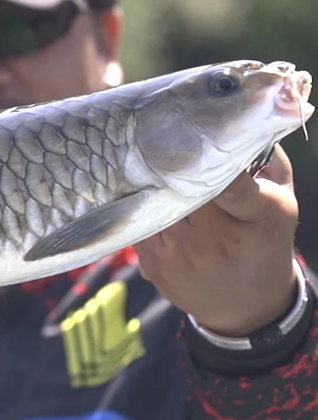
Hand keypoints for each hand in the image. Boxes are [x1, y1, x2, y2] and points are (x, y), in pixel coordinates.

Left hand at [135, 144, 299, 336]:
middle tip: (166, 137)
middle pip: (186, 188)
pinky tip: (143, 191)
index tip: (204, 140)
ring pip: (157, 202)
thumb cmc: (265, 240)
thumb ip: (265, 158)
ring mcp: (183, 256)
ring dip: (152, 180)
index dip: (217, 164)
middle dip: (176, 162)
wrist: (246, 305)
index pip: (235, 188)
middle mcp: (218, 240)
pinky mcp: (156, 266)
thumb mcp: (280, 199)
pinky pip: (139, 221)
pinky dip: (140, 203)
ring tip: (148, 160)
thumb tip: (245, 113)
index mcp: (261, 218)